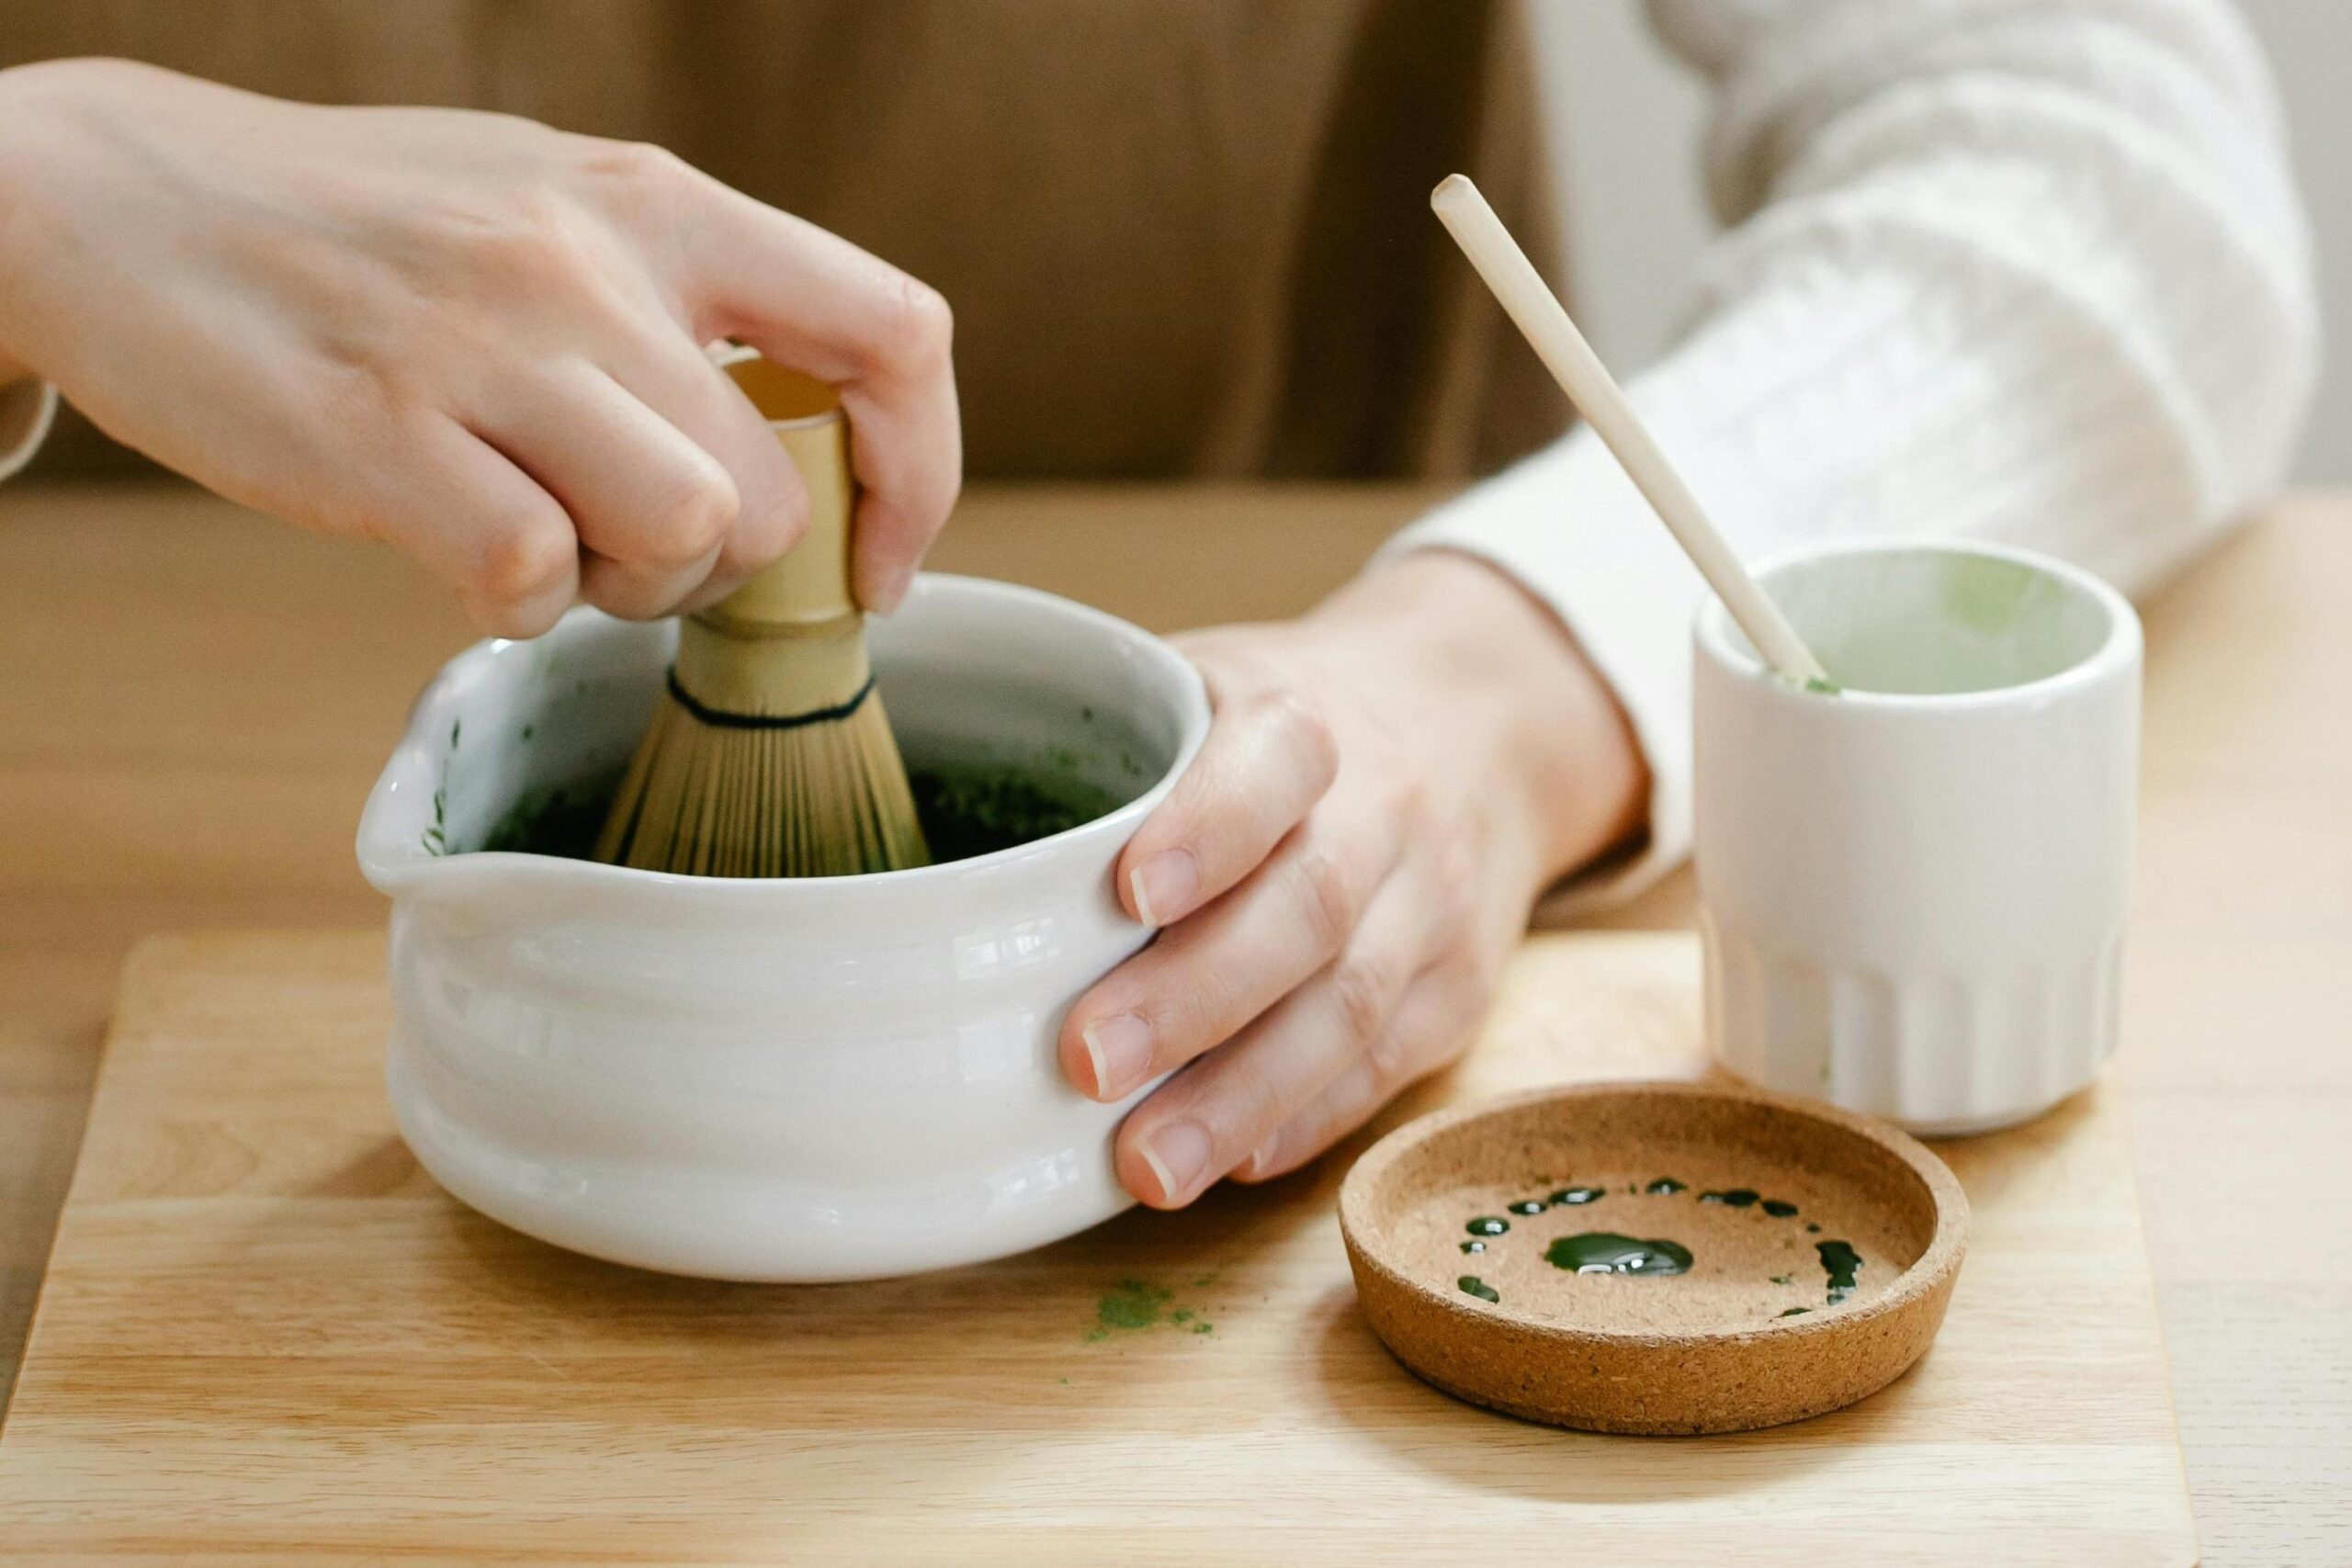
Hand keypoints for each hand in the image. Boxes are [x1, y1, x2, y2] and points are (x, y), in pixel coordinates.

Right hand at [0, 59, 958, 632]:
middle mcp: (587, 261)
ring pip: (683, 538)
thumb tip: (808, 460)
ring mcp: (483, 344)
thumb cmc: (367, 230)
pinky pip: (530, 580)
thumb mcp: (553, 206)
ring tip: (543, 540)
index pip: (892, 334)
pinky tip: (455, 549)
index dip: (918, 474)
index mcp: (657, 202)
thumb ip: (687, 306)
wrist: (121, 198)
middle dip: (721, 572)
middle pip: (774, 495)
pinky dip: (510, 604)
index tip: (876, 557)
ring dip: (626, 590)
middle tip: (626, 549)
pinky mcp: (377, 434)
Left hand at [1060, 551, 1649, 1205]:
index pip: (1274, 765)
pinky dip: (1304, 1120)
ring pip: (1349, 1008)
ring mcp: (1430, 907)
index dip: (1208, 829)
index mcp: (1304, 717)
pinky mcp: (1454, 992)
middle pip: (1306, 909)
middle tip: (1087, 1063)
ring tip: (1149, 1166)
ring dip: (1243, 1096)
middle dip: (1195, 997)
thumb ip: (1103, 747)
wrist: (1477, 728)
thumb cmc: (1280, 725)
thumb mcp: (1206, 679)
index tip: (1127, 894)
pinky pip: (1382, 1067)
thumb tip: (931, 839)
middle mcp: (1384, 809)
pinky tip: (1231, 1164)